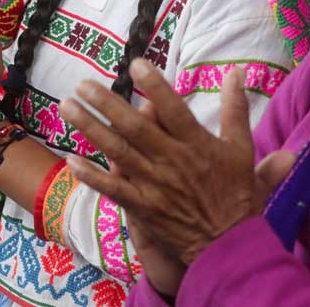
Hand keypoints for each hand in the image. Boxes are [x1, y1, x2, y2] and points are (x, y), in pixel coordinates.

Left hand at [60, 59, 295, 264]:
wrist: (230, 245)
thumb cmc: (236, 193)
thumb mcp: (242, 148)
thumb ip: (236, 109)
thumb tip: (236, 71)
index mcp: (197, 144)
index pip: (174, 110)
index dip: (155, 87)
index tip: (135, 64)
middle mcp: (172, 161)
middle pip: (136, 128)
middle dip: (107, 104)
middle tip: (83, 84)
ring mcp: (155, 185)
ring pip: (118, 152)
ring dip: (91, 129)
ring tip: (67, 107)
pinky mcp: (143, 207)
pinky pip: (113, 189)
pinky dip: (91, 176)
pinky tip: (70, 159)